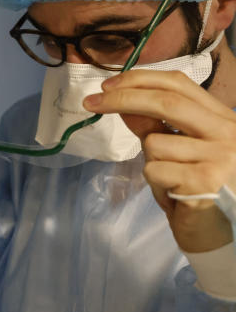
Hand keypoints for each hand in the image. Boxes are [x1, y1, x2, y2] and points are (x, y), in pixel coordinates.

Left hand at [85, 70, 235, 251]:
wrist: (218, 231)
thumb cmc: (195, 187)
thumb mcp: (174, 149)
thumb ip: (152, 125)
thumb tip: (119, 101)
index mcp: (223, 118)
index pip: (179, 84)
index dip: (140, 80)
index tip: (107, 85)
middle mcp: (228, 132)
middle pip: (167, 102)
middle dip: (123, 99)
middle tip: (91, 103)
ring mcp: (221, 156)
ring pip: (154, 143)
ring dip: (149, 162)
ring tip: (170, 180)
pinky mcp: (206, 181)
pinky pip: (154, 170)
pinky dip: (155, 183)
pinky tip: (174, 194)